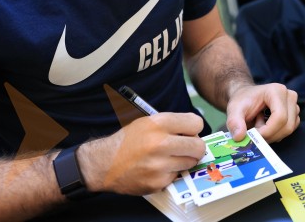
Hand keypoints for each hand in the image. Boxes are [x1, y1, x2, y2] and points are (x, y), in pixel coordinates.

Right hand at [77, 112, 205, 194]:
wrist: (105, 163)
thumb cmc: (128, 141)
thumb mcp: (148, 122)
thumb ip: (173, 124)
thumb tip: (196, 131)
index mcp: (158, 123)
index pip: (196, 123)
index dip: (193, 129)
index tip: (188, 133)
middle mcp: (159, 143)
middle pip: (198, 146)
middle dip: (194, 147)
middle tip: (185, 148)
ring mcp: (159, 165)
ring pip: (190, 162)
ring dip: (183, 161)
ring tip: (168, 158)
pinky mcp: (157, 182)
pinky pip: (177, 176)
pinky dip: (171, 173)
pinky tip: (157, 169)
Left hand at [226, 83, 299, 142]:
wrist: (246, 97)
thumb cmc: (242, 101)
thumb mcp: (234, 109)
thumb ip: (234, 122)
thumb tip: (239, 137)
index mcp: (277, 91)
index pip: (280, 117)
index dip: (267, 131)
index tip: (253, 135)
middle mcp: (289, 96)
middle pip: (286, 125)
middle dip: (269, 134)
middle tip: (254, 132)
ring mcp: (294, 105)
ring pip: (289, 129)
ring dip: (272, 134)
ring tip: (259, 125)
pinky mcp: (295, 114)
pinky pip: (289, 130)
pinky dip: (276, 134)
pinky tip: (266, 126)